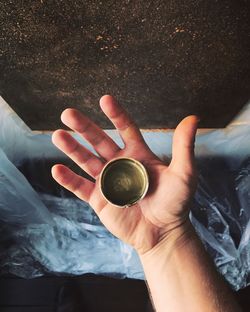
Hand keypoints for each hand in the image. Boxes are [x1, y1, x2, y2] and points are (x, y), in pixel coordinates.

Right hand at [51, 95, 198, 254]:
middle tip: (68, 114)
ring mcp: (107, 181)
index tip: (105, 99)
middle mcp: (119, 164)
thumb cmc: (175, 203)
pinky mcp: (99, 199)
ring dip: (72, 149)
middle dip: (84, 127)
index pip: (125, 129)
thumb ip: (183, 147)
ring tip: (57, 136)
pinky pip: (81, 187)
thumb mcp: (184, 174)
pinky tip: (57, 169)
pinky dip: (68, 179)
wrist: (163, 232)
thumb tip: (192, 118)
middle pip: (99, 141)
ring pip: (86, 161)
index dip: (116, 115)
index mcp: (137, 154)